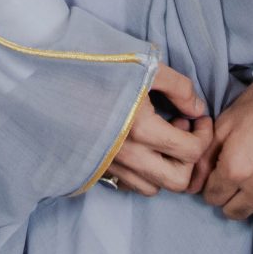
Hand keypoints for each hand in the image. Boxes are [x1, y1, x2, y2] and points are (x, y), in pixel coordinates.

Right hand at [101, 63, 213, 195]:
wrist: (48, 73)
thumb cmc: (98, 64)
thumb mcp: (145, 66)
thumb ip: (179, 88)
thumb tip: (197, 109)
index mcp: (141, 128)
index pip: (192, 152)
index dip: (204, 135)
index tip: (196, 117)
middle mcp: (127, 154)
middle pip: (178, 182)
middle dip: (190, 160)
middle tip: (181, 130)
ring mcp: (109, 164)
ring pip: (154, 189)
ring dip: (166, 168)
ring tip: (160, 138)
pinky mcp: (96, 167)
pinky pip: (129, 185)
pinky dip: (143, 173)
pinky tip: (140, 146)